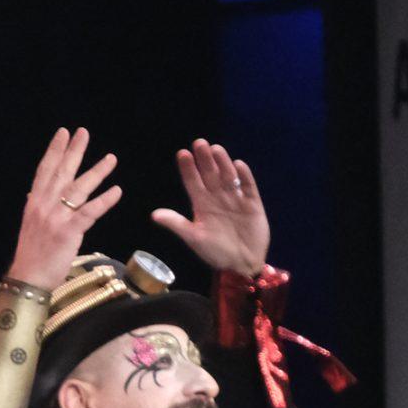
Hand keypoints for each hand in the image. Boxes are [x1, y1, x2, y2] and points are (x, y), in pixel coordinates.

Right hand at [8, 127, 120, 289]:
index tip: (63, 133)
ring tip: (112, 158)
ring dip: (96, 172)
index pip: (44, 171)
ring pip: (78, 189)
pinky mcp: (68, 232)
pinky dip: (104, 201)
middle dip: (73, 152)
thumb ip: (36, 207)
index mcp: (34, 203)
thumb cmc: (32, 253)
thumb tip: (34, 193)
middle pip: (61, 173)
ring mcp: (56, 219)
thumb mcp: (30, 225)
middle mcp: (43, 206)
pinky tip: (117, 190)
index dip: (54, 151)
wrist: (28, 278)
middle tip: (83, 133)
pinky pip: (89, 212)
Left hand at [151, 138, 267, 278]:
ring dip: (223, 163)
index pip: (193, 182)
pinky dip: (244, 177)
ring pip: (228, 177)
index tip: (182, 154)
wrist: (240, 264)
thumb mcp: (193, 237)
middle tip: (199, 142)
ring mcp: (235, 200)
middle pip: (210, 175)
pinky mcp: (252, 204)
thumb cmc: (214, 252)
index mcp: (201, 205)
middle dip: (204, 160)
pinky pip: (248, 187)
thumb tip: (154, 214)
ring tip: (216, 149)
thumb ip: (176, 223)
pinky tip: (238, 165)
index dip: (188, 169)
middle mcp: (217, 198)